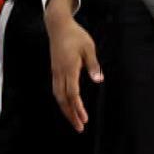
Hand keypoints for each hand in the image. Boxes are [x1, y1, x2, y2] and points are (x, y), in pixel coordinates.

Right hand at [45, 0, 100, 132]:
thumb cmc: (76, 36)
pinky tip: (67, 106)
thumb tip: (99, 80)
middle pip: (63, 99)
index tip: (85, 118)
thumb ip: (93, 65)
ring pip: (58, 96)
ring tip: (74, 121)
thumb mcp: (89, 47)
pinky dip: (62, 101)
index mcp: (69, 68)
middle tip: (80, 127)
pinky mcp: (54, 71)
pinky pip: (56, 90)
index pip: (73, 93)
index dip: (78, 108)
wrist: (58, 26)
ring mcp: (55, 72)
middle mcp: (60, 73)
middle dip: (71, 115)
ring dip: (65, 110)